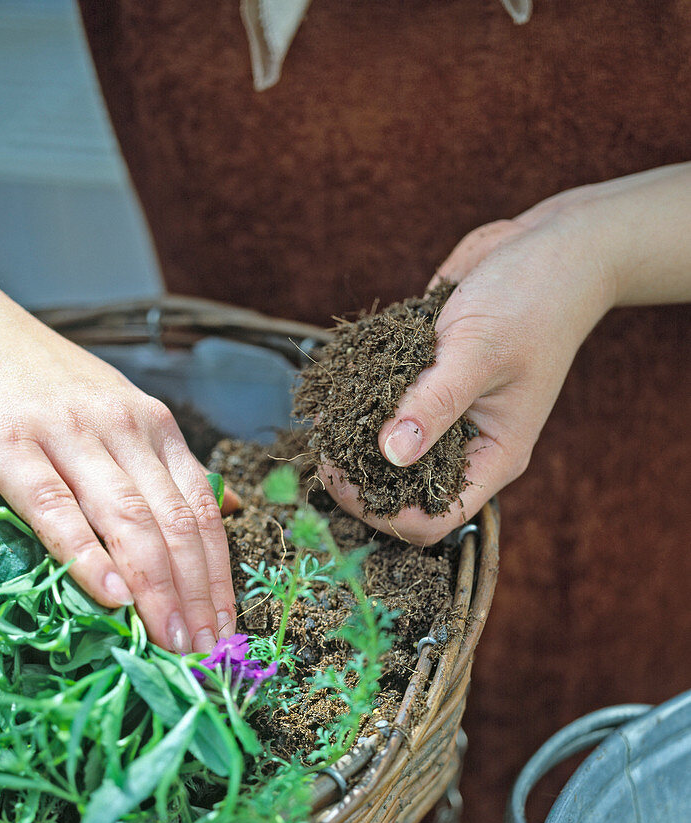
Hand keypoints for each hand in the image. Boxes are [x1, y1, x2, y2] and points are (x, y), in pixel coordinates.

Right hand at [0, 198, 235, 651]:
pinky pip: (56, 507)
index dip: (220, 575)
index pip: (202, 510)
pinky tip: (110, 595)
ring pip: (128, 520)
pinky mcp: (10, 445)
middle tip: (206, 654)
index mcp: (151, 424)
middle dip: (198, 595)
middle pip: (174, 524)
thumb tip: (230, 504)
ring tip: (172, 642)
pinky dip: (87, 554)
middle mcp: (121, 427)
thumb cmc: (31, 377)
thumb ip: (162, 461)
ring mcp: (67, 434)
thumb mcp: (113, 408)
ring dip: (157, 588)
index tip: (228, 630)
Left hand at [323, 164, 690, 543]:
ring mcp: (444, 416)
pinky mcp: (425, 384)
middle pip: (400, 494)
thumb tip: (392, 454)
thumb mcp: (478, 351)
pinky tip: (337, 386)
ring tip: (326, 417)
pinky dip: (358, 404)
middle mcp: (466, 445)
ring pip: (387, 454)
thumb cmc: (532, 299)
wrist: (549, 250)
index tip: (339, 473)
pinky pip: (385, 408)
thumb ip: (434, 403)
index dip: (379, 511)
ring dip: (352, 443)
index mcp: (493, 457)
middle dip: (357, 479)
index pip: (431, 520)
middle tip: (324, 445)